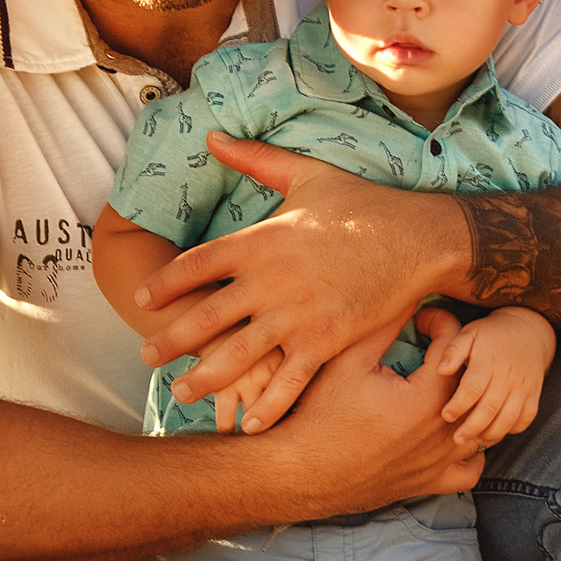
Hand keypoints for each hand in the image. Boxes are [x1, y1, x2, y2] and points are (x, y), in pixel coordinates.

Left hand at [134, 132, 466, 433]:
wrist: (418, 239)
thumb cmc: (364, 205)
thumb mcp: (307, 174)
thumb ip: (256, 159)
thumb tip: (212, 135)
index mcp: (262, 241)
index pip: (196, 265)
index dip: (164, 284)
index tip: (142, 297)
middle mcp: (272, 281)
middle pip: (205, 317)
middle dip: (171, 340)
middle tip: (146, 354)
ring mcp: (298, 316)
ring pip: (238, 356)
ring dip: (205, 378)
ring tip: (182, 391)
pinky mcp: (327, 341)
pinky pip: (288, 381)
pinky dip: (267, 406)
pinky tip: (248, 425)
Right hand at [279, 313, 484, 505]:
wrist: (301, 471)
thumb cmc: (320, 414)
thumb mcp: (348, 361)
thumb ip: (383, 325)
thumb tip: (407, 295)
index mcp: (426, 398)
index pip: (454, 344)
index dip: (438, 321)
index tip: (420, 321)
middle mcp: (442, 432)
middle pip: (473, 381)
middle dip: (456, 356)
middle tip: (431, 346)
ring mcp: (439, 461)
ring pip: (479, 425)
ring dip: (467, 401)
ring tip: (442, 387)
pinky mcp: (430, 482)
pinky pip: (471, 468)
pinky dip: (469, 450)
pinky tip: (446, 432)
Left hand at [423, 306, 554, 448]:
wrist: (527, 332)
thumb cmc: (490, 335)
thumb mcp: (468, 333)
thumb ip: (453, 350)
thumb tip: (441, 370)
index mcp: (488, 360)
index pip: (473, 388)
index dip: (458, 405)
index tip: (446, 416)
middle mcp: (508, 375)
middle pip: (490, 408)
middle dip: (472, 427)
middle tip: (457, 439)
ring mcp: (523, 386)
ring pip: (509, 418)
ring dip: (491, 433)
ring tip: (475, 440)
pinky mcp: (534, 394)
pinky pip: (526, 418)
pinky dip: (512, 429)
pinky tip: (496, 432)